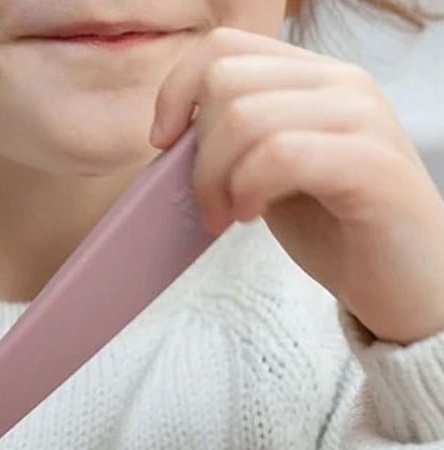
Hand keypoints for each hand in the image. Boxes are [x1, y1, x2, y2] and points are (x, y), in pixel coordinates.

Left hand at [153, 27, 443, 344]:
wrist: (403, 283)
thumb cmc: (336, 231)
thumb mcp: (271, 176)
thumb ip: (236, 144)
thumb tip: (171, 138)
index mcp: (313, 79)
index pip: (225, 48)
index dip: (177, 91)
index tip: (164, 145)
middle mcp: (341, 84)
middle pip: (227, 82)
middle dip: (198, 154)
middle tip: (209, 207)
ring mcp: (361, 118)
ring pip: (246, 118)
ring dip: (218, 180)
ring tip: (230, 217)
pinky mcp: (371, 164)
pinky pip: (282, 153)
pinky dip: (249, 188)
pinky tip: (253, 216)